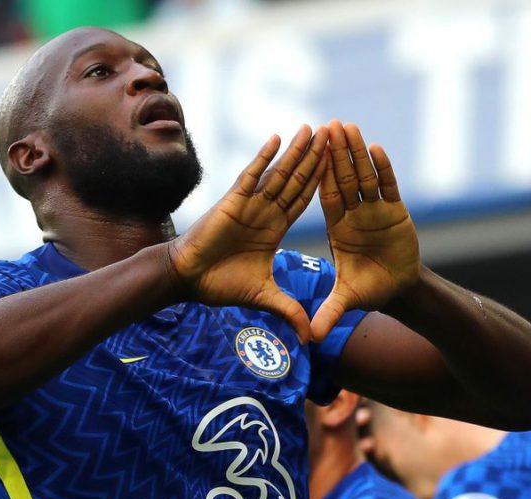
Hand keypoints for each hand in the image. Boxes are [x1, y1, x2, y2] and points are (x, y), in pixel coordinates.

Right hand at [168, 125, 328, 342]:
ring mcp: (250, 203)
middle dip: (317, 159)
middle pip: (298, 180)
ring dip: (296, 151)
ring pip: (279, 172)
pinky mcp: (232, 201)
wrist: (188, 279)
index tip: (342, 167)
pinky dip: (264, 157)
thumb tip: (310, 336)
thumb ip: (289, 309)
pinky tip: (277, 138)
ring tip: (314, 129)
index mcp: (274, 228)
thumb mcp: (264, 297)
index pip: (305, 201)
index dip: (323, 183)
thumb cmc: (220, 284)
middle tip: (336, 135)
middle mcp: (265, 211)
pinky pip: (251, 175)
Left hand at [311, 121, 419, 341]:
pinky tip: (376, 148)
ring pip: (364, 176)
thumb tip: (309, 338)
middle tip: (325, 125)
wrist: (399, 290)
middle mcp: (354, 214)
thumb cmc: (370, 291)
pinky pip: (388, 186)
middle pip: (341, 178)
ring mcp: (375, 210)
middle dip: (334, 153)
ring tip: (348, 126)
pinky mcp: (397, 211)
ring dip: (356, 152)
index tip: (306, 153)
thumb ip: (328, 314)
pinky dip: (383, 168)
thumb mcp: (345, 302)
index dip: (316, 175)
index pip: (324, 197)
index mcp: (337, 228)